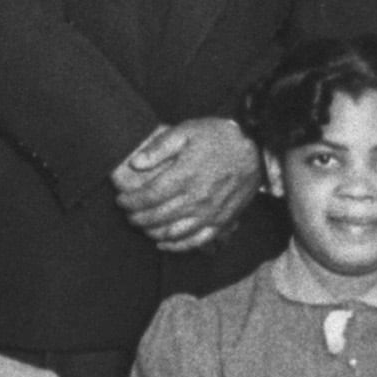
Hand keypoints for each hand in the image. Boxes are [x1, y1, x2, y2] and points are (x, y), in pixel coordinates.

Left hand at [116, 119, 262, 250]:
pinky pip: (195, 241)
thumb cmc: (218, 137)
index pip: (148, 197)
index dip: (130, 201)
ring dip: (151, 232)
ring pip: (172, 232)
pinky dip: (176, 246)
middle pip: (156, 217)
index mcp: (184, 176)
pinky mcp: (221, 222)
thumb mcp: (186, 130)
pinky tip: (162, 242)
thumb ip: (159, 147)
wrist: (255, 148)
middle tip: (127, 213)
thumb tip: (135, 163)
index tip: (121, 200)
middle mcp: (196, 199)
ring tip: (141, 225)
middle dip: (136, 217)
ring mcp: (210, 213)